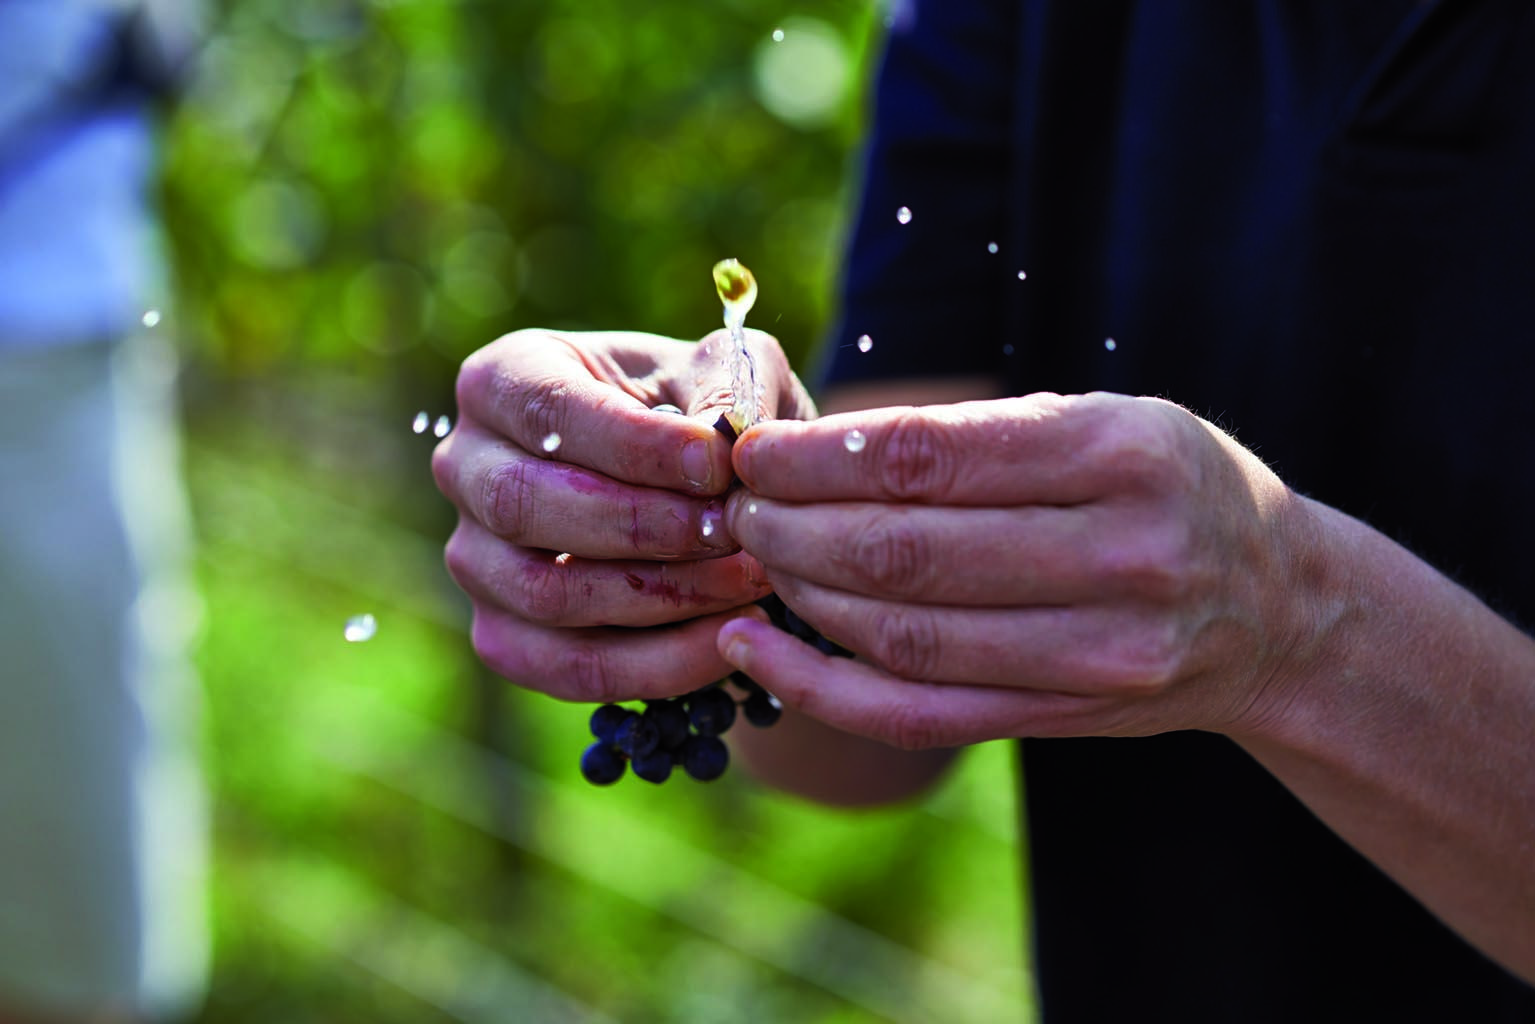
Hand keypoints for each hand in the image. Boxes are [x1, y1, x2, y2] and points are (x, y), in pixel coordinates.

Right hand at [433, 327, 814, 701]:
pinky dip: (656, 664)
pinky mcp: (502, 635)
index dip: (635, 446)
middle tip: (732, 530)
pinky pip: (567, 667)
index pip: (549, 412)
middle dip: (642, 526)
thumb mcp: (724, 372)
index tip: (717, 465)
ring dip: (659, 597)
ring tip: (747, 582)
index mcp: (502, 380)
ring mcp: (473, 559)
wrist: (698, 486)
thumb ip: (728, 389)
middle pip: (525, 506)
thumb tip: (723, 439)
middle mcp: (465, 467)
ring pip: (545, 594)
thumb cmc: (700, 412)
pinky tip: (728, 639)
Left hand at [716, 392, 1320, 748]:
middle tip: (735, 507)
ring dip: (800, 598)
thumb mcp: (1103, 422)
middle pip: (905, 552)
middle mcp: (1120, 555)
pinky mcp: (1066, 718)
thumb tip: (812, 452)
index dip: (816, 458)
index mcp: (1119, 454)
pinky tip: (758, 650)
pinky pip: (918, 715)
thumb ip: (975, 436)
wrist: (1276, 610)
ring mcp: (1099, 653)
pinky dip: (822, 690)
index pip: (927, 456)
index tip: (751, 452)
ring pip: (903, 636)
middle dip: (791, 529)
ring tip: (748, 562)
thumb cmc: (1166, 490)